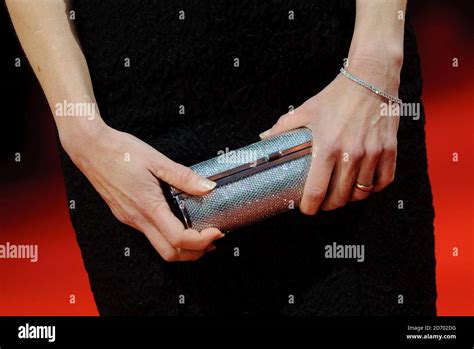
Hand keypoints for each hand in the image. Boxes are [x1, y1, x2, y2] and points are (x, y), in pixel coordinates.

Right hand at [61, 124, 223, 260]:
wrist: (89, 147)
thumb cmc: (120, 151)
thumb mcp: (156, 160)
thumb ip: (184, 176)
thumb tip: (208, 187)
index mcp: (147, 206)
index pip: (178, 239)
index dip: (201, 241)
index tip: (217, 233)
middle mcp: (137, 219)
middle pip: (169, 253)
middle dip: (194, 253)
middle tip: (212, 241)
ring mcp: (129, 219)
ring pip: (159, 247)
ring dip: (182, 248)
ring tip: (200, 235)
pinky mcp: (125, 215)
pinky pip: (149, 234)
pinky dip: (168, 237)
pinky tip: (177, 222)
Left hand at [260, 58, 400, 214]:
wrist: (371, 78)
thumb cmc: (337, 96)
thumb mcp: (306, 111)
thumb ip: (283, 127)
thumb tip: (264, 138)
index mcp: (326, 147)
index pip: (317, 190)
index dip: (310, 206)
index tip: (307, 208)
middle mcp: (351, 154)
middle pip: (340, 197)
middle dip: (328, 205)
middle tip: (323, 201)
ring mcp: (372, 153)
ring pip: (361, 193)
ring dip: (350, 198)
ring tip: (342, 194)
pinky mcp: (389, 150)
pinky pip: (383, 181)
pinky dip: (373, 188)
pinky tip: (364, 184)